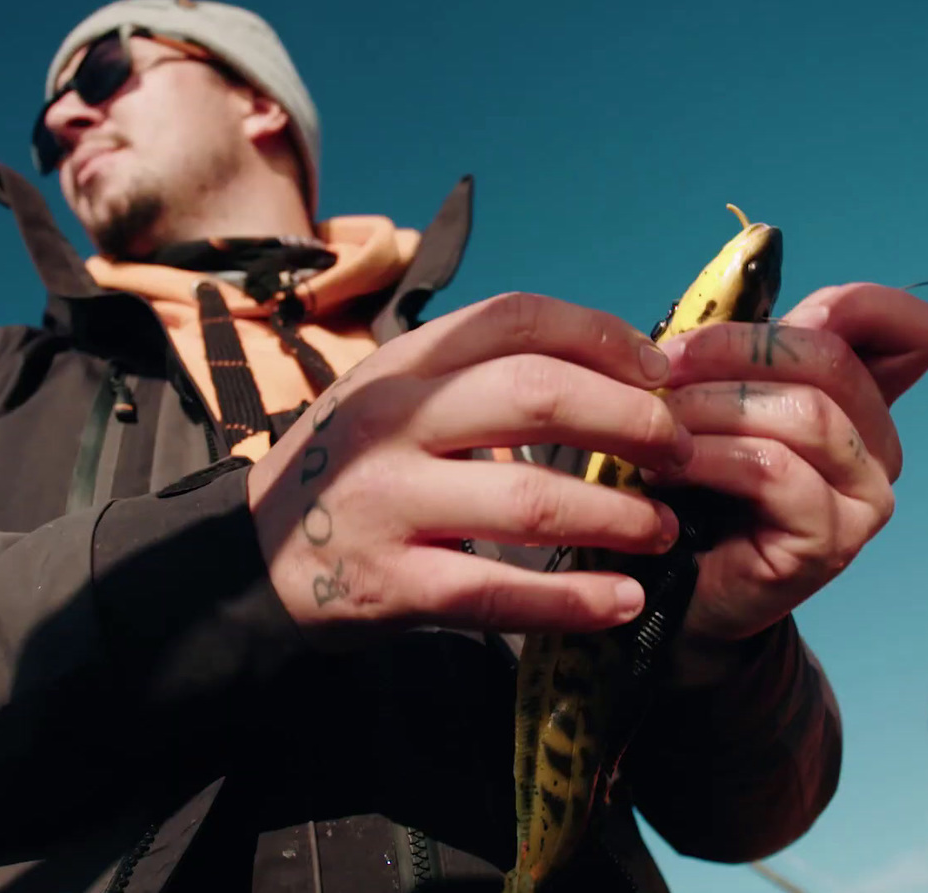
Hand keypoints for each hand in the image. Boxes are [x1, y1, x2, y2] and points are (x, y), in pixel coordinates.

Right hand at [246, 292, 694, 644]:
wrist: (249, 561)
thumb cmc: (351, 471)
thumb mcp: (394, 402)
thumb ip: (478, 380)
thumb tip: (618, 373)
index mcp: (399, 367)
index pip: (515, 319)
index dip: (602, 337)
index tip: (660, 373)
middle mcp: (389, 424)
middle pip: (537, 394)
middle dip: (632, 421)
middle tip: (678, 451)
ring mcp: (385, 505)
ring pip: (531, 500)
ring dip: (619, 516)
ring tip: (662, 529)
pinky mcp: (389, 586)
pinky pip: (500, 594)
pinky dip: (575, 600)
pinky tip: (625, 601)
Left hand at [655, 282, 927, 643]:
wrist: (677, 595)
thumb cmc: (692, 489)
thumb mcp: (712, 405)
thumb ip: (738, 353)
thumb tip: (732, 284)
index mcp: (859, 402)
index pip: (909, 332)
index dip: (865, 304)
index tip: (775, 307)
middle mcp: (878, 447)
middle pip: (831, 358)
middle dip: (737, 348)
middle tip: (664, 363)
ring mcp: (864, 498)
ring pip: (804, 414)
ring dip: (713, 406)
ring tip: (656, 423)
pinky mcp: (830, 542)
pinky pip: (774, 472)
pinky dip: (709, 458)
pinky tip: (664, 468)